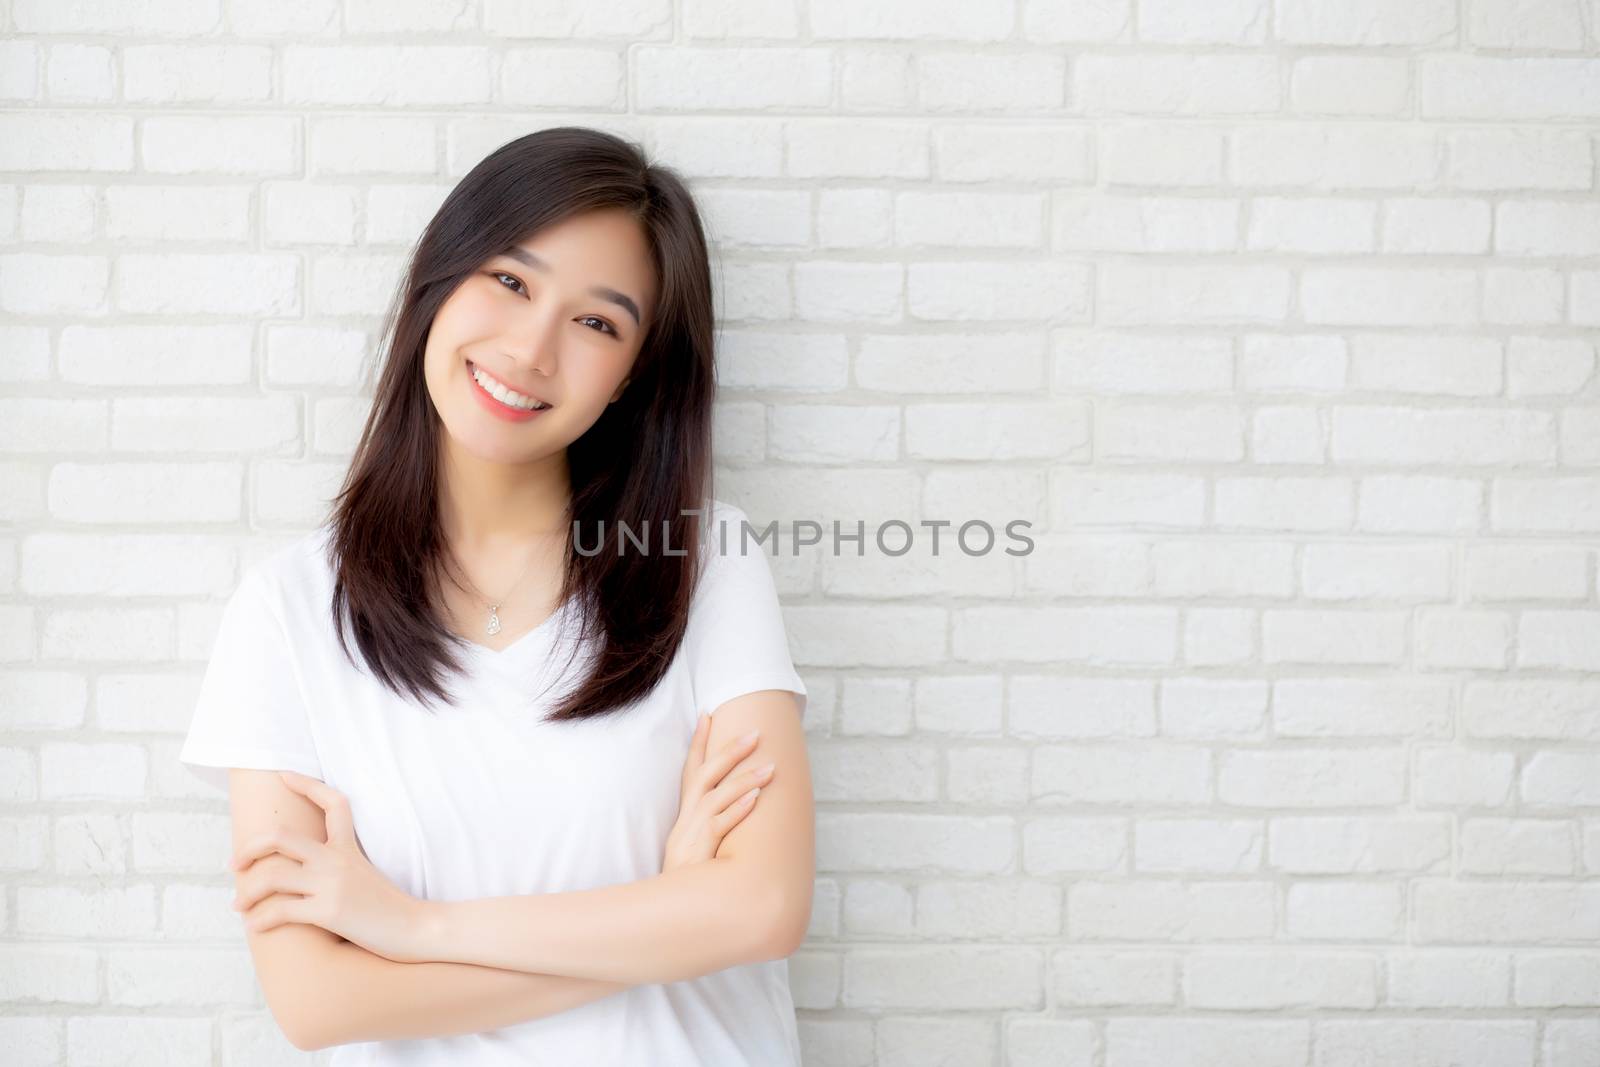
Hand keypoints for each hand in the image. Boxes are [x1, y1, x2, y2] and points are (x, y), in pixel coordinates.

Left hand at [228, 770, 428, 963]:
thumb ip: (340, 866)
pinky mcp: (329, 911)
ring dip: (247, 892)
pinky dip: (260, 920)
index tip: (284, 775)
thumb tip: (307, 871)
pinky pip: (281, 911)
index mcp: (349, 848)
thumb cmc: (391, 907)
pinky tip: (256, 926)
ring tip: (239, 904)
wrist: (416, 928)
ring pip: (271, 876)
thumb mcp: (366, 875)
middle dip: (250, 848)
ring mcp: (332, 884)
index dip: (307, 784)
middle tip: (236, 864)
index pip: (332, 803)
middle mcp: (337, 860)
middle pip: (281, 837)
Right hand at [661, 712, 772, 871]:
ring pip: (717, 797)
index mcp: (685, 818)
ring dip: (744, 779)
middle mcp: (687, 820)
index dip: (698, 743)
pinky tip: (756, 798)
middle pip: (706, 775)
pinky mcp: (700, 851)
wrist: (668, 914)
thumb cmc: (689, 883)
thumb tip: (738, 812)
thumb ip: (711, 832)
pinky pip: (720, 825)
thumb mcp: (697, 853)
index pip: (691, 772)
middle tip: (755, 732)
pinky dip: (738, 809)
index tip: (706, 715)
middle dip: (729, 751)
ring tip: (770, 766)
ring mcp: (692, 834)